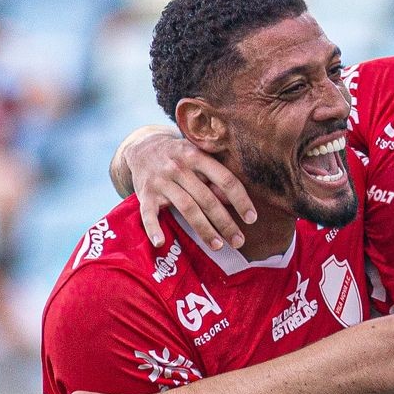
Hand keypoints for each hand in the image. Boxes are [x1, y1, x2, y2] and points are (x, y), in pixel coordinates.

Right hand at [118, 131, 256, 250]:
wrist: (141, 147)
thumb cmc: (179, 156)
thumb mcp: (198, 157)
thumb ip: (214, 176)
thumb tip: (231, 201)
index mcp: (196, 155)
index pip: (225, 179)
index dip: (240, 200)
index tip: (252, 219)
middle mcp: (178, 167)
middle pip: (207, 198)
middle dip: (225, 222)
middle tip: (239, 241)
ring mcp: (160, 181)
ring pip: (186, 208)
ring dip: (203, 229)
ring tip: (218, 246)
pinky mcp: (144, 194)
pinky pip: (148, 213)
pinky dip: (153, 228)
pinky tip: (161, 243)